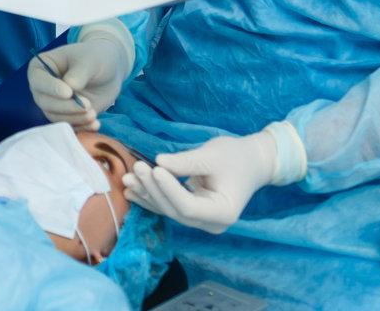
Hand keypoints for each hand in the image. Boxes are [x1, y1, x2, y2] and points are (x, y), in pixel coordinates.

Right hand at [27, 39, 127, 129]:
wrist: (109, 71)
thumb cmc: (95, 58)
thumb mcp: (90, 60)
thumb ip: (79, 73)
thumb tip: (71, 87)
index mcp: (41, 67)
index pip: (38, 81)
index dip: (51, 88)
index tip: (69, 93)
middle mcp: (43, 87)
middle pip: (45, 102)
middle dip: (66, 107)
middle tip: (87, 105)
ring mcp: (53, 103)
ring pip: (55, 117)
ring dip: (74, 118)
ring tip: (93, 113)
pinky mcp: (65, 115)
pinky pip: (67, 125)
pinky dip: (81, 127)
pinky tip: (95, 124)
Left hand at [121, 131, 278, 234]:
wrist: (251, 162)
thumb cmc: (236, 157)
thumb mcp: (212, 156)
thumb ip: (185, 162)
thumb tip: (158, 162)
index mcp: (223, 212)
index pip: (188, 205)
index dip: (168, 189)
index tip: (153, 168)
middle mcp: (211, 223)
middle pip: (175, 210)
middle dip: (153, 189)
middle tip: (136, 168)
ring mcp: (201, 221)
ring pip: (168, 210)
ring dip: (147, 194)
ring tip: (127, 178)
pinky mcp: (192, 214)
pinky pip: (168, 207)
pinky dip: (151, 198)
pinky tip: (132, 190)